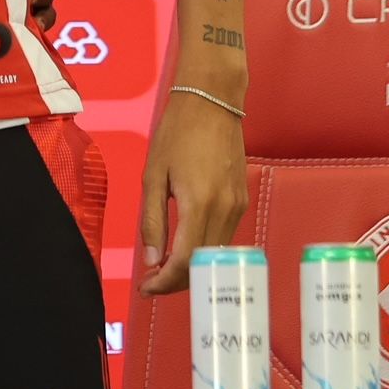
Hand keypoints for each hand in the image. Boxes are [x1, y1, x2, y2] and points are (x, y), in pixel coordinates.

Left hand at [136, 89, 245, 293]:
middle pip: (202, 264)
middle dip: (176, 281)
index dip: (164, 282)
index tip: (145, 287)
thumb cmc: (177, 132)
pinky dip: (203, 249)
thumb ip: (152, 221)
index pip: (184, 261)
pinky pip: (223, 236)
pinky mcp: (242, 200)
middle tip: (150, 282)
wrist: (213, 100)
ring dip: (190, 267)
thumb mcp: (153, 176)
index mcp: (199, 203)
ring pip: (215, 254)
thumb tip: (152, 260)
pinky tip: (184, 246)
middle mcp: (225, 210)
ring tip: (163, 268)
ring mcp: (238, 206)